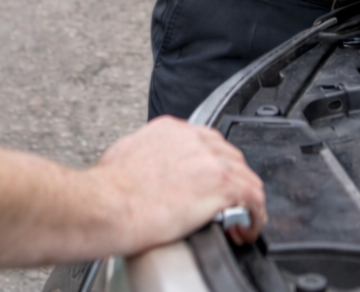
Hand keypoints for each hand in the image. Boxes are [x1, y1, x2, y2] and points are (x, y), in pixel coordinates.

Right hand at [87, 117, 265, 252]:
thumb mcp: (123, 155)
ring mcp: (210, 160)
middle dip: (232, 184)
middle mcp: (194, 140)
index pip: (207, 144)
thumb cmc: (105, 190)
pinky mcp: (221, 184)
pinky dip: (255, 216)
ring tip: (241, 223)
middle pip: (231, 158)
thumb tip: (145, 171)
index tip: (211, 186)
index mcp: (171, 130)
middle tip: (228, 208)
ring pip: (246, 176)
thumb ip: (144, 155)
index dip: (214, 169)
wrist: (105, 205)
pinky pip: (253, 198)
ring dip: (246, 202)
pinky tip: (247, 229)